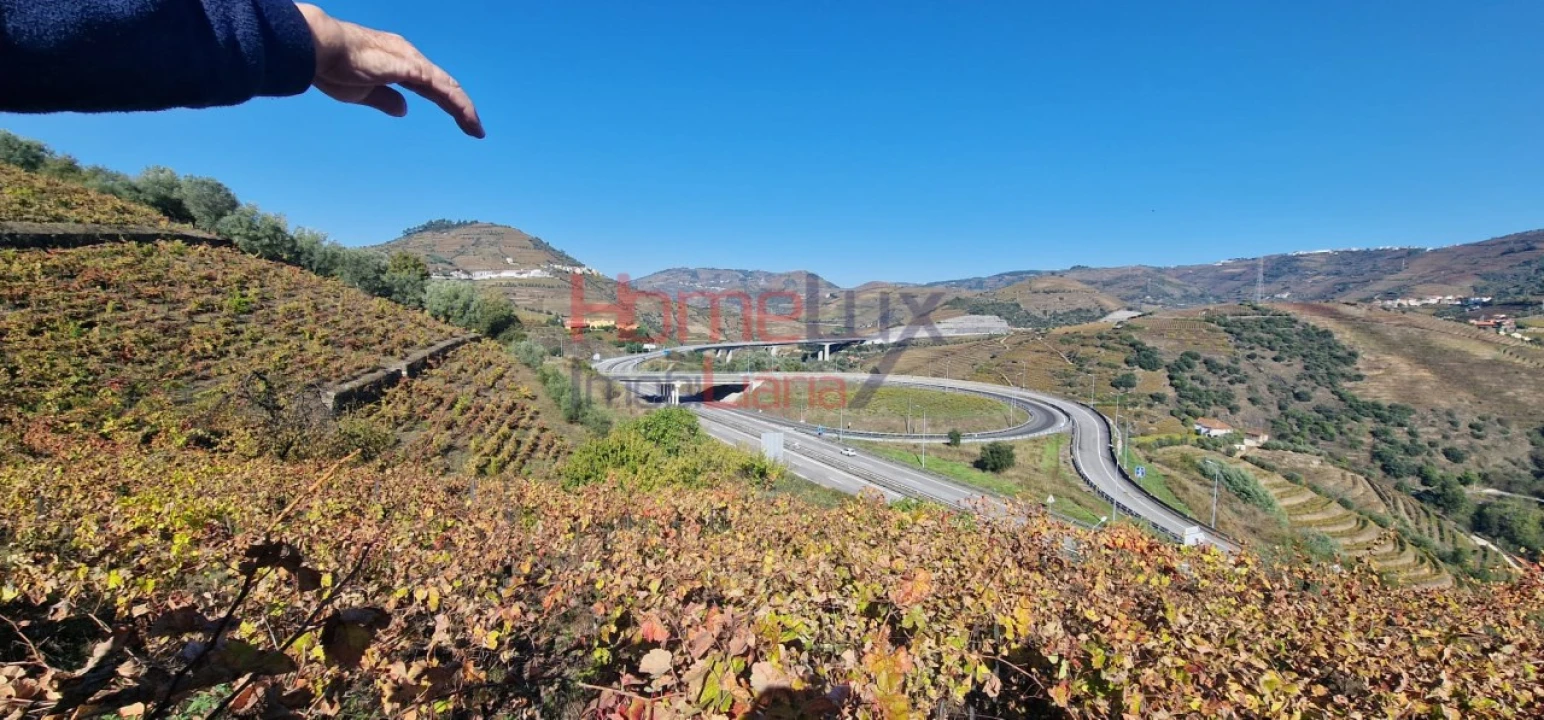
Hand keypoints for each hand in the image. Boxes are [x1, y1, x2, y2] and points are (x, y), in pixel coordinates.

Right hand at [295, 3, 484, 137]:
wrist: (319, 49)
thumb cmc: (332, 67)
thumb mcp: (362, 92)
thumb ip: (385, 100)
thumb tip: (404, 110)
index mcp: (397, 61)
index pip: (429, 84)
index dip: (444, 101)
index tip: (457, 121)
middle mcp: (409, 57)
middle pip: (443, 85)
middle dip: (460, 107)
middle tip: (475, 129)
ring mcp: (412, 61)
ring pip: (448, 87)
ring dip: (465, 109)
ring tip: (476, 130)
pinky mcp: (412, 68)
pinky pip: (443, 89)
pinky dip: (458, 104)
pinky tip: (467, 118)